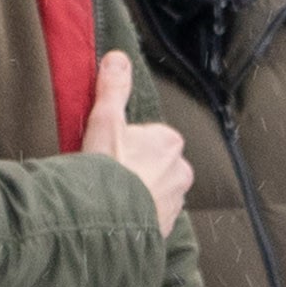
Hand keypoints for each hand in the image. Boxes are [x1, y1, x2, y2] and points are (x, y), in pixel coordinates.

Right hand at [80, 49, 189, 234]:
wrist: (106, 222)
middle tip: (107, 177)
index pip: (150, 138)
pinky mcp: (165, 228)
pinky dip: (137, 218)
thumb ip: (113, 90)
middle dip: (135, 171)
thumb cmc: (107, 170)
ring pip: (154, 192)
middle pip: (154, 165)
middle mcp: (180, 172)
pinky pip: (150, 218)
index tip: (108, 153)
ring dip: (137, 195)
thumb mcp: (105, 122)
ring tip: (110, 200)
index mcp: (169, 142)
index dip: (126, 144)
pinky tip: (117, 219)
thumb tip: (118, 58)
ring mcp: (174, 203)